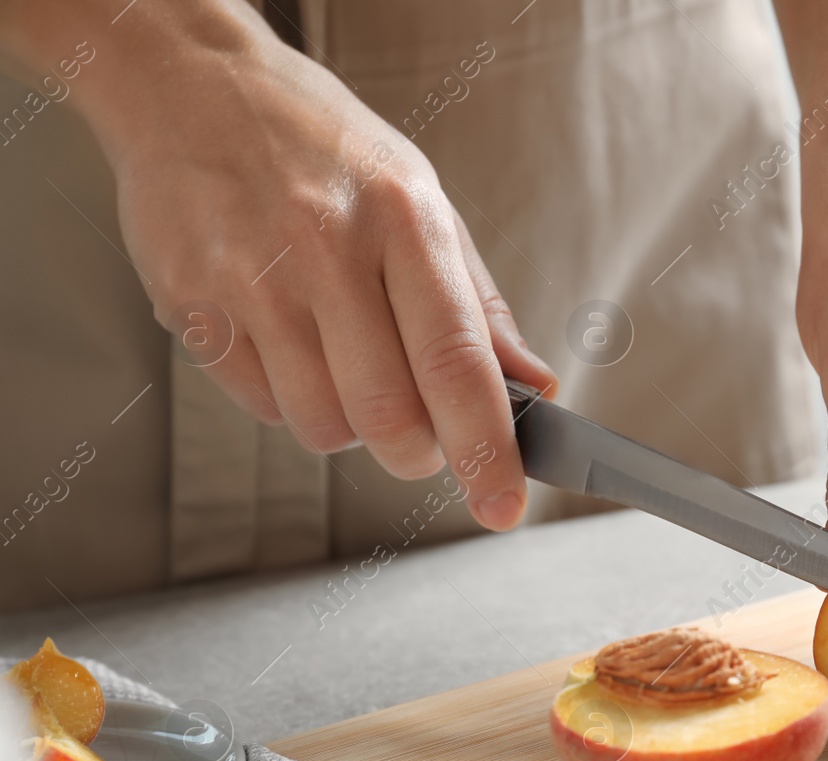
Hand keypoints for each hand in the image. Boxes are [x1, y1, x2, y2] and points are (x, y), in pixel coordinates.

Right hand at [80, 4, 554, 528]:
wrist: (191, 87)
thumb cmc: (324, 149)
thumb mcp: (424, 201)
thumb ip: (480, 305)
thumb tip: (535, 386)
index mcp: (403, 220)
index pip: (457, 364)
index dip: (486, 450)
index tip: (504, 506)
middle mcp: (325, 250)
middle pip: (388, 417)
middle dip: (418, 450)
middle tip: (423, 428)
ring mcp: (250, 279)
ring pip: (322, 427)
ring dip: (351, 425)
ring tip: (345, 356)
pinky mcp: (190, 304)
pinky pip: (262, 407)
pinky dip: (290, 399)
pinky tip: (289, 336)